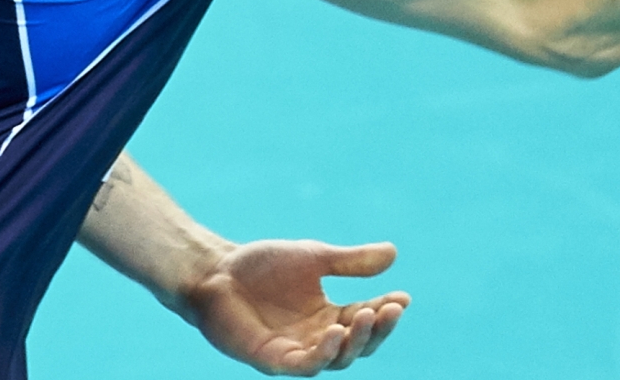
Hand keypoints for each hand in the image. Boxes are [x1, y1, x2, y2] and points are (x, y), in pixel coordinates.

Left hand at [180, 238, 410, 374]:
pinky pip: (303, 365)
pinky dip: (322, 353)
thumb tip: (393, 254)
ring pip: (335, 359)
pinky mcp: (272, 359)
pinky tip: (334, 331)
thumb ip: (351, 261)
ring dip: (354, 342)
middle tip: (390, 309)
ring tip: (366, 316)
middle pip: (356, 345)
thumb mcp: (315, 257)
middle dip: (377, 330)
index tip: (403, 297)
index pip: (364, 318)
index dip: (385, 311)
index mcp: (327, 316)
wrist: (216, 271)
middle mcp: (315, 338)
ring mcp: (294, 351)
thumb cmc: (262, 266)